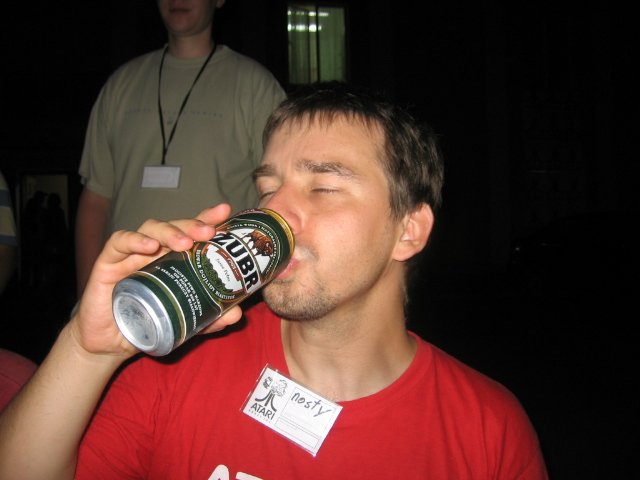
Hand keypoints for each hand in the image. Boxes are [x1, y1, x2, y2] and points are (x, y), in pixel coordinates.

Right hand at [69, 204, 242, 357]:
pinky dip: (134, 240)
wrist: (110, 344)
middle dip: (193, 225)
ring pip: (151, 228)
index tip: (225, 212)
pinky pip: (119, 243)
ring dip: (169, 231)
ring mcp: (132, 254)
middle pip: (176, 227)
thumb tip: (236, 314)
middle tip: (209, 232)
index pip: (193, 233)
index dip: (208, 219)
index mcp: (176, 259)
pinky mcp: (108, 263)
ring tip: (184, 243)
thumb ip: (210, 318)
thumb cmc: (149, 324)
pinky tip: (149, 246)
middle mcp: (156, 251)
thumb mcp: (185, 322)